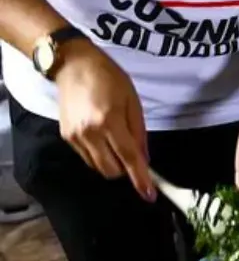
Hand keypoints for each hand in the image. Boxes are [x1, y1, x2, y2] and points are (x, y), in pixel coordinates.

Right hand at [55, 41, 154, 200]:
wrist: (73, 65)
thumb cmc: (109, 79)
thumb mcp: (133, 102)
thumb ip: (139, 133)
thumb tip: (144, 160)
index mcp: (109, 121)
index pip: (128, 158)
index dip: (140, 178)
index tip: (149, 195)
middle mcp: (89, 132)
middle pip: (112, 170)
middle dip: (126, 170)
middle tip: (133, 156)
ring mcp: (75, 136)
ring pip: (98, 167)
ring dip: (113, 164)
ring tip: (117, 143)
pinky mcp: (66, 136)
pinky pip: (88, 158)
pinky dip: (100, 156)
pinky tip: (103, 139)